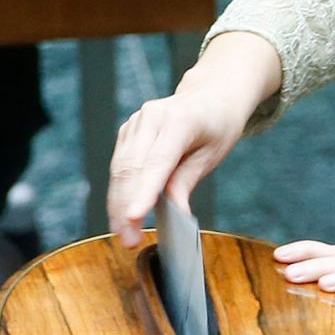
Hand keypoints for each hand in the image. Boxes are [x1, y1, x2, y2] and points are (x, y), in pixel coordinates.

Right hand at [107, 32, 281, 247]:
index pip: (157, 162)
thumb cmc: (217, 124)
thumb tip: (174, 212)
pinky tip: (120, 214)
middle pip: (131, 168)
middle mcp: (152, 118)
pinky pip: (118, 164)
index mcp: (180, 120)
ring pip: (119, 168)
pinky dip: (118, 190)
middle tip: (128, 240)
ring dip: (117, 203)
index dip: (144, 192)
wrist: (210, 94)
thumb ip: (187, 181)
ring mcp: (136, 122)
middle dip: (125, 207)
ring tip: (122, 234)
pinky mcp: (128, 131)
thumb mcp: (213, 154)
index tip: (133, 217)